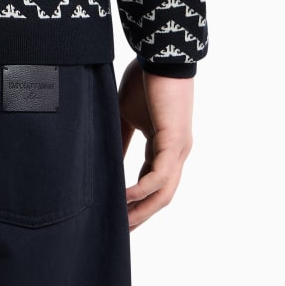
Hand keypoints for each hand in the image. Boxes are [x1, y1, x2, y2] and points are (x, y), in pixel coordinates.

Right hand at [116, 58, 194, 229]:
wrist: (160, 54)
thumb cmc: (145, 79)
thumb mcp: (125, 113)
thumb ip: (119, 138)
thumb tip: (106, 158)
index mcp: (165, 146)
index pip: (153, 182)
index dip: (137, 201)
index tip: (119, 214)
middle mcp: (176, 152)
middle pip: (161, 196)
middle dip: (141, 215)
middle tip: (120, 231)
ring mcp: (178, 149)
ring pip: (163, 192)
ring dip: (142, 210)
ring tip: (121, 222)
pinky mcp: (174, 141)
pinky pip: (159, 176)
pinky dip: (142, 190)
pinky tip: (124, 197)